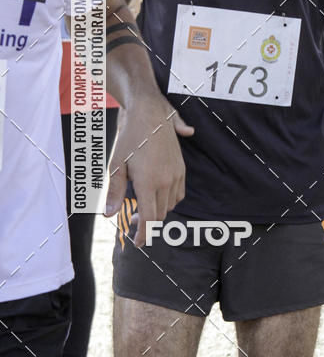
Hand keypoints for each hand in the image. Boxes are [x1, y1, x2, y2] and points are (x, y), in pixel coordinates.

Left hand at [105, 97, 193, 246]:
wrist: (150, 114)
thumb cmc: (129, 138)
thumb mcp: (116, 165)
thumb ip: (114, 192)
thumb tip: (109, 215)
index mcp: (148, 183)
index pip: (150, 219)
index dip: (143, 234)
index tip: (137, 243)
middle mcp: (166, 181)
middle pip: (160, 214)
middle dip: (147, 222)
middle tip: (130, 219)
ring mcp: (176, 174)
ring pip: (171, 205)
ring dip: (158, 211)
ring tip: (143, 206)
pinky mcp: (182, 168)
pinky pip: (179, 193)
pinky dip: (169, 200)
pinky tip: (157, 194)